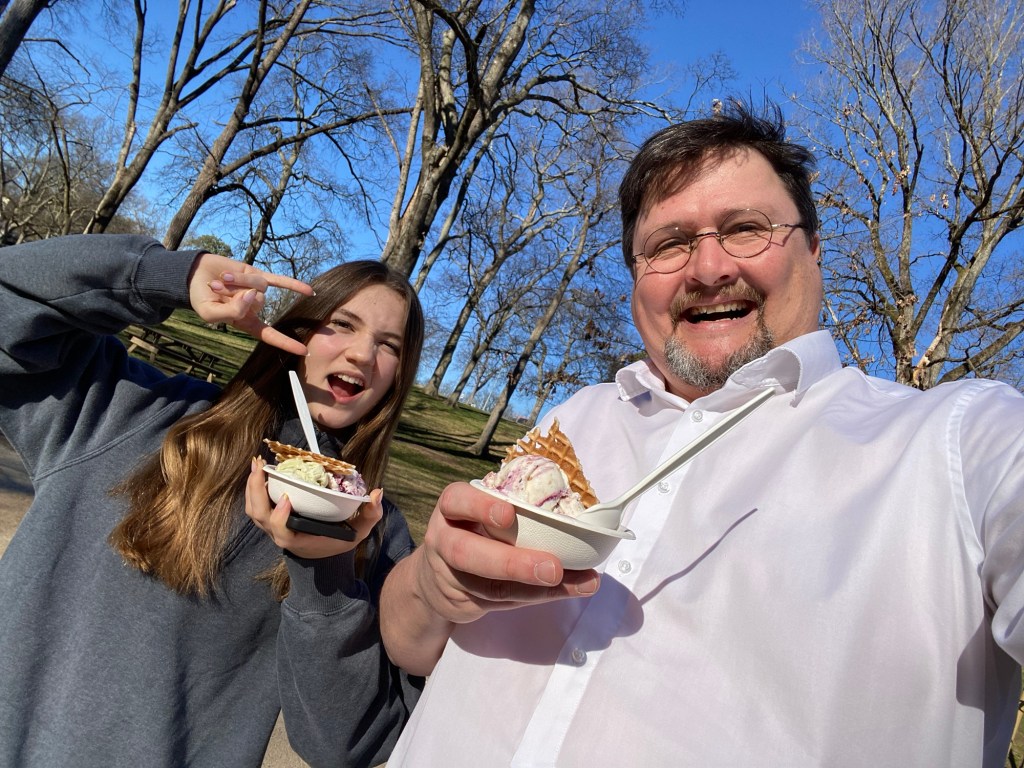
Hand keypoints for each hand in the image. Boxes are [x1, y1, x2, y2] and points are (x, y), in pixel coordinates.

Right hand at [187, 252, 313, 355]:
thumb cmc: (201, 298)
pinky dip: (293, 285)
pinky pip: (278, 280)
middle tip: (215, 289)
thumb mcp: (209, 312)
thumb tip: (254, 295)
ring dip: (237, 281)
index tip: (304, 351)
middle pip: (255, 302)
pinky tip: (310, 291)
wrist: (194, 275)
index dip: (285, 343)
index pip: (269, 335)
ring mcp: (258, 290)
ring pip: (258, 286)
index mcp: (245, 322)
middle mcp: (254, 308)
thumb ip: (231, 311)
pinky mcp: (258, 274)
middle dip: (233, 293)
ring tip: (221, 279)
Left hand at [244, 457, 382, 558]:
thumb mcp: (359, 531)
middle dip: (255, 490)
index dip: (279, 517)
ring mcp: (271, 528)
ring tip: (257, 463)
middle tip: (260, 465)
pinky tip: (260, 470)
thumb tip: (378, 493)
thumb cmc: (339, 541)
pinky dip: (254, 488)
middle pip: (259, 515)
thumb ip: (370, 514)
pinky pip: (255, 505)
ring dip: (251, 487)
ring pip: (253, 509)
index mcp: (298, 540)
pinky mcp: (269, 520)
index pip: (282, 531)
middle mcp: (280, 535)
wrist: (322, 554)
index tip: (287, 497)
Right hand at [411, 481, 600, 625]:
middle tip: (552, 568)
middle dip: (511, 563)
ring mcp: (449, 575)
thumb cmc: (477, 533)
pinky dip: (536, 596)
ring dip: (533, 588)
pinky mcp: (462, 602)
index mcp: (452, 509)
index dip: (480, 507)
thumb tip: (582, 526)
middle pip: (466, 552)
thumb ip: (518, 517)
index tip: (509, 515)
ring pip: (488, 586)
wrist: (436, 580)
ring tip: (567, 583)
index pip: (456, 500)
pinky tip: (563, 591)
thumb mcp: (484, 516)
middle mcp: (444, 539)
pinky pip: (500, 604)